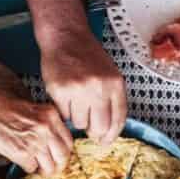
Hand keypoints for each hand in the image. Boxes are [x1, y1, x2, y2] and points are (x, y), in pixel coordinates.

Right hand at [0, 87, 72, 175]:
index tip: (58, 157)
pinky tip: (21, 160)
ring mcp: (35, 141)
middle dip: (57, 165)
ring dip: (42, 170)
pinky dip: (27, 168)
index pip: (69, 141)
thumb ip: (47, 124)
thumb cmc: (2, 106)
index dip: (63, 153)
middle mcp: (46, 127)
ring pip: (50, 167)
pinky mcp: (21, 152)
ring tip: (35, 166)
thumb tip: (55, 145)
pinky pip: (32, 168)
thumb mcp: (33, 109)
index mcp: (51, 114)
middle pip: (63, 156)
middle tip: (49, 168)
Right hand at [41, 29, 126, 144]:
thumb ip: (112, 98)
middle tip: (89, 130)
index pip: (118, 119)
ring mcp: (79, 89)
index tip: (106, 141)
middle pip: (99, 127)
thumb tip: (109, 129)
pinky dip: (64, 111)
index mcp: (115, 84)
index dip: (112, 135)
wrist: (66, 37)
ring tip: (75, 102)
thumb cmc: (87, 55)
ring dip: (77, 118)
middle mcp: (99, 87)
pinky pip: (64, 115)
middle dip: (94, 132)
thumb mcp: (110, 74)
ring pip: (79, 123)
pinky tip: (66, 97)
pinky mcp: (60, 91)